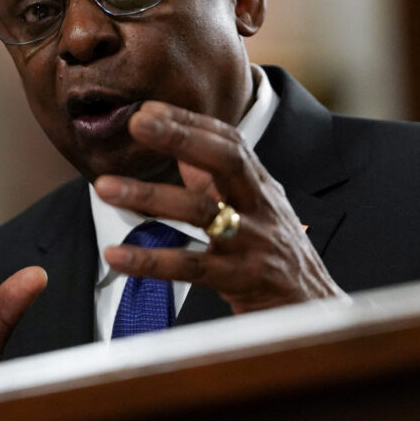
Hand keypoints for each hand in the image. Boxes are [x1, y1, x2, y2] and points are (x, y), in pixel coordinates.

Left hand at [95, 101, 344, 313]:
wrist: (315, 311)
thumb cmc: (275, 255)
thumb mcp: (252, 210)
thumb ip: (214, 181)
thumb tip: (177, 147)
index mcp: (259, 185)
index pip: (227, 141)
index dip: (189, 121)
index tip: (148, 109)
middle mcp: (260, 206)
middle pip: (226, 160)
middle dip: (182, 136)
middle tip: (138, 121)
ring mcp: (253, 242)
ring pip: (202, 212)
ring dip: (151, 196)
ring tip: (104, 188)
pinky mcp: (243, 279)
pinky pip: (193, 268)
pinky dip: (152, 261)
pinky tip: (117, 256)